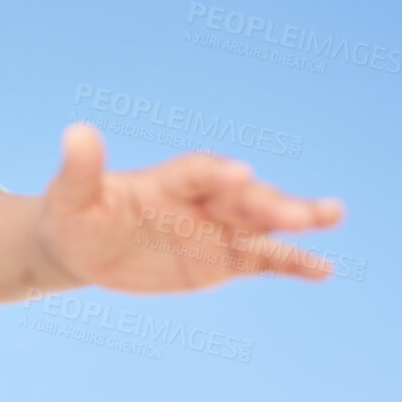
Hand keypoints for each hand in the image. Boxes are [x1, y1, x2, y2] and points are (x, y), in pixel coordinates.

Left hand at [35, 122, 344, 292]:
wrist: (83, 246)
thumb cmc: (74, 216)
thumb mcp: (69, 197)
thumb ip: (80, 169)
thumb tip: (76, 132)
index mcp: (167, 182)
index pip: (198, 173)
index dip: (217, 174)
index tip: (239, 174)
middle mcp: (201, 200)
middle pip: (240, 197)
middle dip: (268, 203)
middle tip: (298, 213)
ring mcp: (216, 229)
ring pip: (262, 222)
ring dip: (296, 219)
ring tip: (332, 214)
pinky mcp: (222, 259)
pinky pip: (262, 260)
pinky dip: (291, 263)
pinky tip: (322, 270)